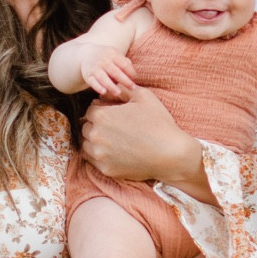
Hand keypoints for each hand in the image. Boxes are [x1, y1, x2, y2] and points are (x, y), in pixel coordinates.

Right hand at [79, 47, 138, 100]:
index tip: (135, 79)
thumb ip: (125, 62)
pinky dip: (98, 87)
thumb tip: (133, 75)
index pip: (124, 64)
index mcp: (112, 54)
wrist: (86, 54)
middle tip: (133, 88)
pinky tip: (104, 92)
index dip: (130, 72)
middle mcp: (103, 60)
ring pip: (103, 78)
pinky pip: (92, 82)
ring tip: (118, 93)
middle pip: (115, 72)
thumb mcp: (115, 55)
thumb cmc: (106, 57)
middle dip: (125, 80)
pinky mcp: (88, 75)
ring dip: (111, 86)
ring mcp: (95, 67)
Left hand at [81, 84, 209, 196]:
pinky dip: (100, 156)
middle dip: (97, 125)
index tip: (112, 112)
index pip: (91, 110)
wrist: (170, 154)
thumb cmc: (158, 122)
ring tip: (112, 139)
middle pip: (86, 127)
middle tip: (113, 126)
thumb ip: (122, 89)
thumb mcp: (143, 96)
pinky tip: (114, 152)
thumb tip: (111, 87)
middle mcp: (96, 136)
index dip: (102, 109)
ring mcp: (100, 155)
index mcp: (102, 116)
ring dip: (95, 141)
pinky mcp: (106, 170)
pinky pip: (94, 161)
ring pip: (87, 145)